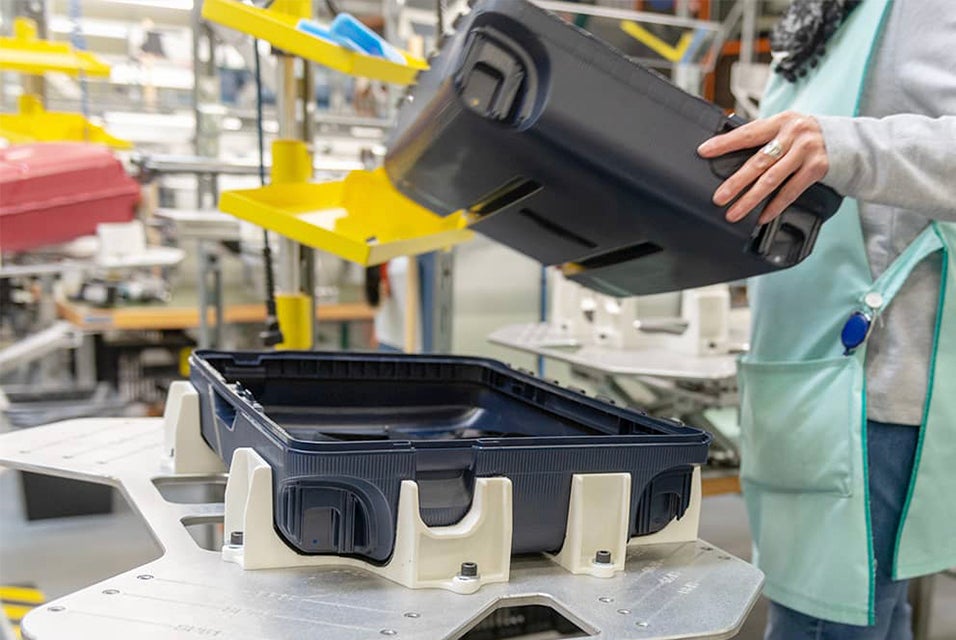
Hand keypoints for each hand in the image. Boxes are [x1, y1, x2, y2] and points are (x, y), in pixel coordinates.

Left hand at [697, 111, 829, 223]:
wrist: (847, 140)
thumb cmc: (806, 136)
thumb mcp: (785, 127)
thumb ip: (763, 136)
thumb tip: (727, 146)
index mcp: (780, 121)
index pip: (747, 133)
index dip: (725, 143)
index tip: (704, 152)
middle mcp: (793, 135)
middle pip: (758, 161)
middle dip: (736, 182)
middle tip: (719, 197)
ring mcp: (806, 151)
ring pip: (772, 179)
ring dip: (750, 199)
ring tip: (734, 212)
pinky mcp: (817, 168)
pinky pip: (791, 191)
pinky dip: (775, 206)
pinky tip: (761, 216)